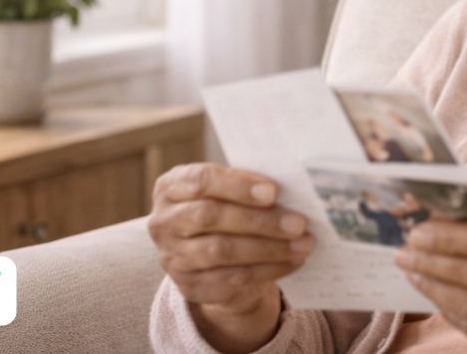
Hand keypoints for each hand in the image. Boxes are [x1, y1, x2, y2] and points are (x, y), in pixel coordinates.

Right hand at [148, 163, 314, 352]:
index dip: (237, 185)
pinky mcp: (190, 286)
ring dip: (269, 248)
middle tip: (298, 222)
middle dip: (258, 219)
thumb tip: (289, 191)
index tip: (273, 192)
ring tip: (303, 243)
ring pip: (221, 251)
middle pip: (210, 217)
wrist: (210, 258)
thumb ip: (248, 186)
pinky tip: (293, 260)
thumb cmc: (225, 209)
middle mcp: (164, 222)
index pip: (200, 180)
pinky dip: (268, 269)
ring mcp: (173, 257)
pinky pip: (232, 278)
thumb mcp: (228, 192)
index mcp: (170, 187)